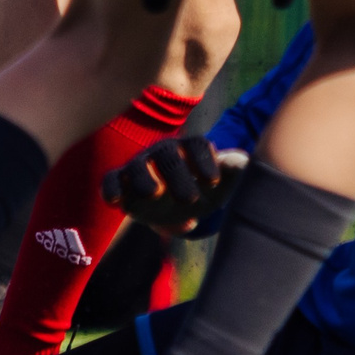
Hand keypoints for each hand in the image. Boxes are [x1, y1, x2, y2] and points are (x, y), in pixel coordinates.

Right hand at [102, 136, 245, 233]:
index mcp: (189, 150)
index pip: (196, 146)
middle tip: (190, 199)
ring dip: (144, 178)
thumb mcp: (220, 185)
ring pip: (138, 166)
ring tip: (153, 193)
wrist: (173, 208)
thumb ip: (233, 172)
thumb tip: (243, 162)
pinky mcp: (120, 182)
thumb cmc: (201, 191)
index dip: (204, 161)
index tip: (213, 182)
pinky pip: (111, 180)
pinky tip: (115, 202)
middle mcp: (163, 153)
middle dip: (178, 175)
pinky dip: (112, 188)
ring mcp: (139, 166)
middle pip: (168, 156)